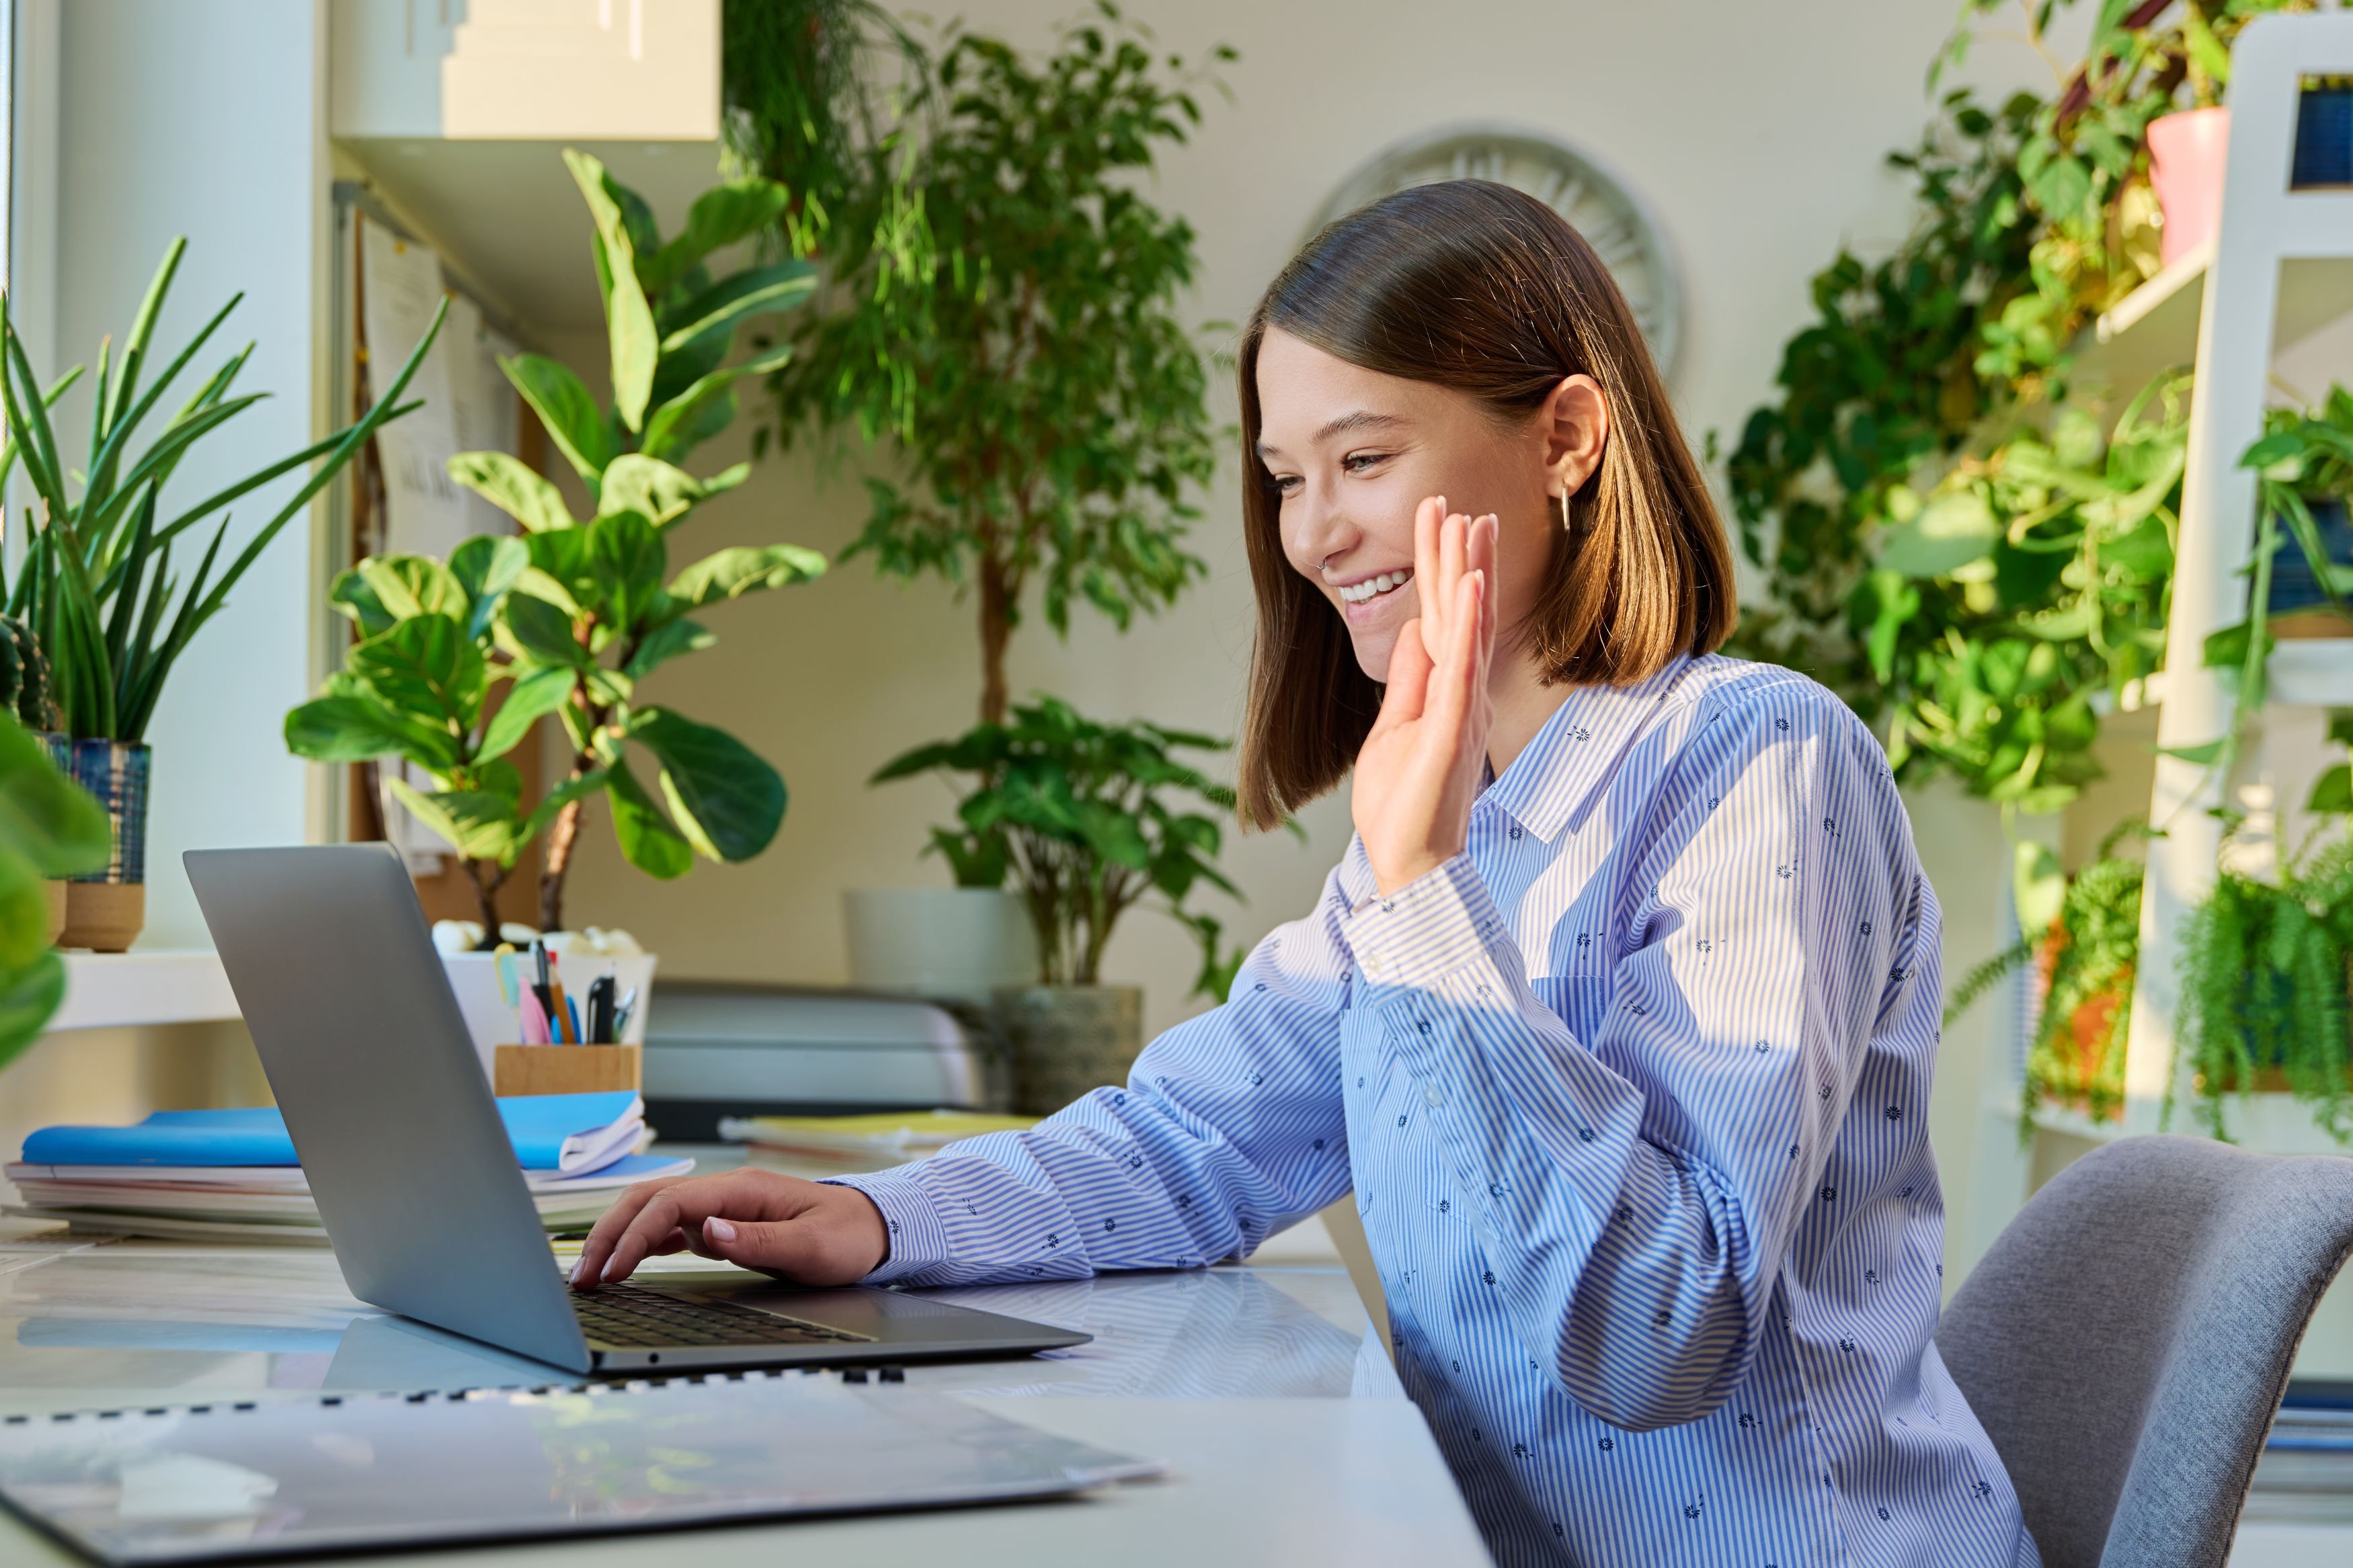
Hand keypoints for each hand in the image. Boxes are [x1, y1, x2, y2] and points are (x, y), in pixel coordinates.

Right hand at [570, 1168, 889, 1288]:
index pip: (671, 1204)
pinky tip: (621, 1265)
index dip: (635, 1235)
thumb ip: (761, 1240)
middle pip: (649, 1201)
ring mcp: (721, 1207)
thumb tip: (708, 1233)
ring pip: (653, 1213)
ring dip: (618, 1239)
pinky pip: (670, 1228)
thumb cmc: (849, 1236)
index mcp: (742, 1190)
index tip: (614, 1271)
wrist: (874, 1229)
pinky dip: (640, 1244)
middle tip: (581, 1278)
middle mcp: (725, 1193)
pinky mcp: (723, 1225)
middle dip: (610, 1235)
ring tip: (589, 1276)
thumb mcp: (814, 1246)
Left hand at [1354, 499, 1497, 896]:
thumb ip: (1408, 680)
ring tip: (1469, 526)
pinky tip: (1471, 588)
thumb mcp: (1394, 728)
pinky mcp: (1453, 729)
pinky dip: (1468, 627)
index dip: (1443, 569)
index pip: (1445, 617)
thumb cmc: (1403, 806)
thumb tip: (1415, 630)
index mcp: (1445, 691)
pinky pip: (1463, 669)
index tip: (1444, 520)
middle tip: (1458, 503)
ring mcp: (1461, 709)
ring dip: (1469, 575)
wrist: (1409, 864)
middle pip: (1462, 612)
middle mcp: (1461, 693)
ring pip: (1469, 629)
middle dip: (1458, 556)